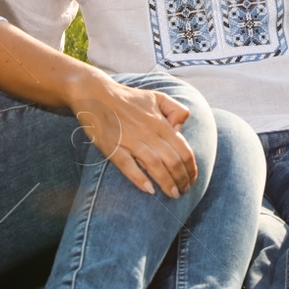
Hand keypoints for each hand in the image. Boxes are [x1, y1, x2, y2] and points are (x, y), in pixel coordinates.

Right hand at [68, 75, 196, 197]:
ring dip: (166, 182)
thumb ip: (176, 110)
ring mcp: (129, 139)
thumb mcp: (157, 97)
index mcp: (159, 121)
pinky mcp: (111, 146)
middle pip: (172, 160)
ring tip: (173, 194)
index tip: (192, 179)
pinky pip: (127, 164)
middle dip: (182, 179)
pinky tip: (149, 189)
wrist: (95, 94)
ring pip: (154, 164)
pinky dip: (139, 178)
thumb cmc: (129, 98)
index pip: (183, 149)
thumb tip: (181, 129)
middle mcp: (147, 131)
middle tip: (184, 191)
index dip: (190, 167)